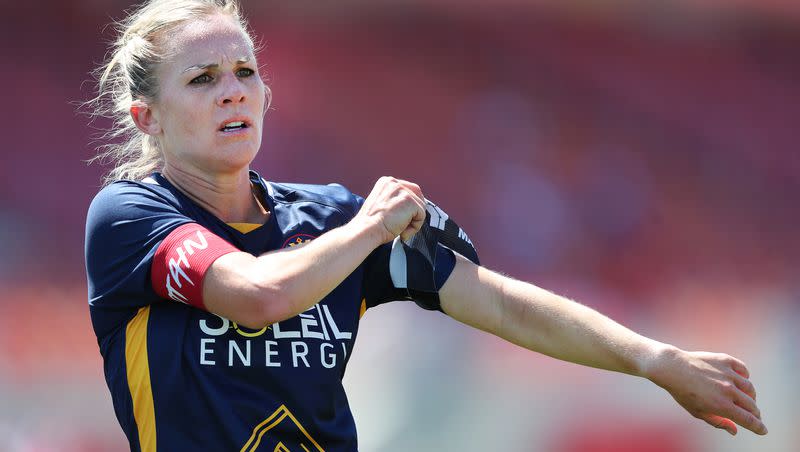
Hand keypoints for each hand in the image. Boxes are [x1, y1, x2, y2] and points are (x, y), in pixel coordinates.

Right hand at [355, 176, 426, 243]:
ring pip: (420, 207)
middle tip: (405, 225)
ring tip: (400, 230)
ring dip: (413, 222)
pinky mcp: (410, 201)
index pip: (407, 189)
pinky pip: (421, 216)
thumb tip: (409, 209)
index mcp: (386, 182)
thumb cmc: (371, 224)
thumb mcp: (382, 206)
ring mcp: (403, 191)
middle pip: (417, 194)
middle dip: (416, 210)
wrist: (366, 230)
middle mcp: (394, 182)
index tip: (401, 219)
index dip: (409, 206)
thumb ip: (394, 201)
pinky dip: (415, 227)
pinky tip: (402, 232)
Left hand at [646, 346, 766, 435]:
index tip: (763, 430)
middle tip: (753, 415)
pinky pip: (743, 369)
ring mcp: (728, 374)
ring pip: (749, 388)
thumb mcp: (698, 412)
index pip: (748, 420)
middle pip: (752, 405)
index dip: (758, 427)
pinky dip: (745, 376)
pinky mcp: (725, 360)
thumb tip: (735, 430)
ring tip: (745, 399)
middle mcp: (728, 390)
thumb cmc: (682, 392)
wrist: (672, 367)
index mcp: (722, 406)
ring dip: (751, 396)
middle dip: (755, 413)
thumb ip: (718, 422)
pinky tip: (740, 380)